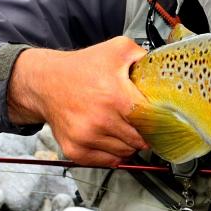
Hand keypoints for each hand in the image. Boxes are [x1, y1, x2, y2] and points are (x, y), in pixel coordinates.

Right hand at [7, 37, 149, 166]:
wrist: (46, 82)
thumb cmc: (81, 68)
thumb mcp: (116, 49)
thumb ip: (143, 57)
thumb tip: (164, 69)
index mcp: (115, 97)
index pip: (151, 122)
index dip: (158, 121)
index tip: (159, 119)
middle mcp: (100, 120)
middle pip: (140, 140)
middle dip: (143, 132)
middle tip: (139, 122)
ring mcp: (86, 138)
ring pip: (126, 152)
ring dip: (128, 143)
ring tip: (121, 126)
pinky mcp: (76, 150)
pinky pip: (107, 161)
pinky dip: (113, 153)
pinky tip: (109, 136)